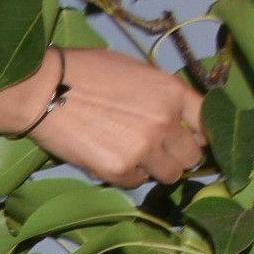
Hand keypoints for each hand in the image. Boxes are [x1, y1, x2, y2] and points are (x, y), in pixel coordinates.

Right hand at [17, 46, 206, 188]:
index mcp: (172, 92)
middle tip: (157, 150)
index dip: (200, 133)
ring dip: (155, 169)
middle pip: (192, 156)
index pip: (208, 122)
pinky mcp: (119, 170)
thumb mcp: (136, 71)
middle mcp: (165, 122)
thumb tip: (177, 118)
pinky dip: (127, 174)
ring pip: (169, 175)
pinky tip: (109, 156)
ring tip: (132, 155)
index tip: (191, 138)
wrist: (45, 90)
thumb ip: (162, 96)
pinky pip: (137, 182)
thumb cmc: (86, 72)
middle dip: (177, 155)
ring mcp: (144, 149)